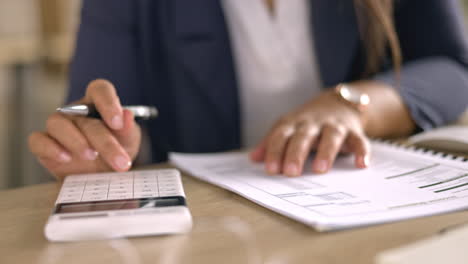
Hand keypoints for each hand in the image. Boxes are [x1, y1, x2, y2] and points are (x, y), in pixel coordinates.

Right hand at [28, 79, 140, 179]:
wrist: (103, 173)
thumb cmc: (116, 149)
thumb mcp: (128, 141)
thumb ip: (128, 129)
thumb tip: (127, 115)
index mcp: (97, 103)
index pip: (100, 90)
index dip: (108, 103)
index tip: (117, 123)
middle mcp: (75, 111)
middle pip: (85, 118)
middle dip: (105, 142)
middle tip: (120, 161)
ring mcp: (58, 126)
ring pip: (58, 124)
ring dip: (76, 141)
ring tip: (92, 157)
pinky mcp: (44, 145)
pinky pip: (38, 140)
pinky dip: (50, 148)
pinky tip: (66, 158)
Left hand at [250, 88, 370, 176]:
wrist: (338, 102)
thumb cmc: (307, 122)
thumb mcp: (287, 127)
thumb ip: (270, 143)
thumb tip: (252, 159)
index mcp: (294, 123)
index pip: (281, 136)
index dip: (274, 151)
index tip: (270, 169)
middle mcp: (313, 123)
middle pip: (303, 136)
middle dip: (296, 153)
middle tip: (290, 172)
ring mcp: (334, 126)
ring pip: (330, 136)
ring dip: (326, 152)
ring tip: (320, 170)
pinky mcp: (353, 132)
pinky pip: (359, 141)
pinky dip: (362, 151)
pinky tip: (361, 164)